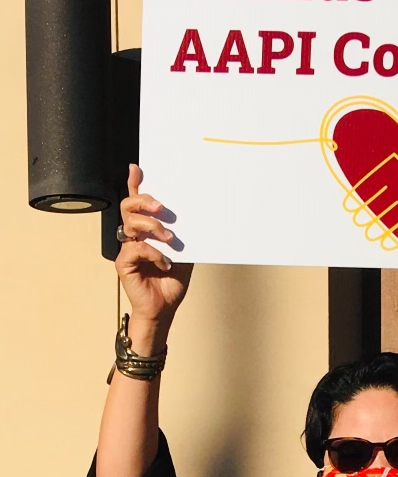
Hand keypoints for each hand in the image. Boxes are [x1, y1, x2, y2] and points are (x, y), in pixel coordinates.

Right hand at [116, 164, 192, 324]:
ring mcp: (126, 248)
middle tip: (161, 207)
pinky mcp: (123, 263)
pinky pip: (135, 248)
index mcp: (146, 230)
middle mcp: (133, 236)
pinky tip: (165, 264)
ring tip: (169, 238)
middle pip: (128, 207)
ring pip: (129, 224)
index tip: (137, 168)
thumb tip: (195, 215)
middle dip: (144, 201)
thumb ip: (184, 234)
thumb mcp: (184, 253)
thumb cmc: (172, 281)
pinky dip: (153, 253)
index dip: (134, 184)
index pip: (137, 203)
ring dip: (152, 227)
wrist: (164, 308)